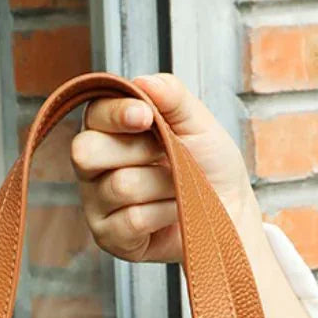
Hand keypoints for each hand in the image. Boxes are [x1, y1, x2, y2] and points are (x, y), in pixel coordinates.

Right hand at [70, 73, 317, 317]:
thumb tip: (143, 79)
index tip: (145, 117)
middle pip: (86, 151)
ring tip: (178, 188)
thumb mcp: (198, 123)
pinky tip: (172, 213)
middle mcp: (93, 167)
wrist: (231, 212)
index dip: (116, 114)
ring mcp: (97, 204)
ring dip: (163, 185)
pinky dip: (163, 214)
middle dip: (138, 152)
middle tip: (168, 156)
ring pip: (120, 185)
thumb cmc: (210, 166)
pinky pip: (131, 220)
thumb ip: (172, 96)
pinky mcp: (109, 238)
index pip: (93, 115)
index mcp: (108, 131)